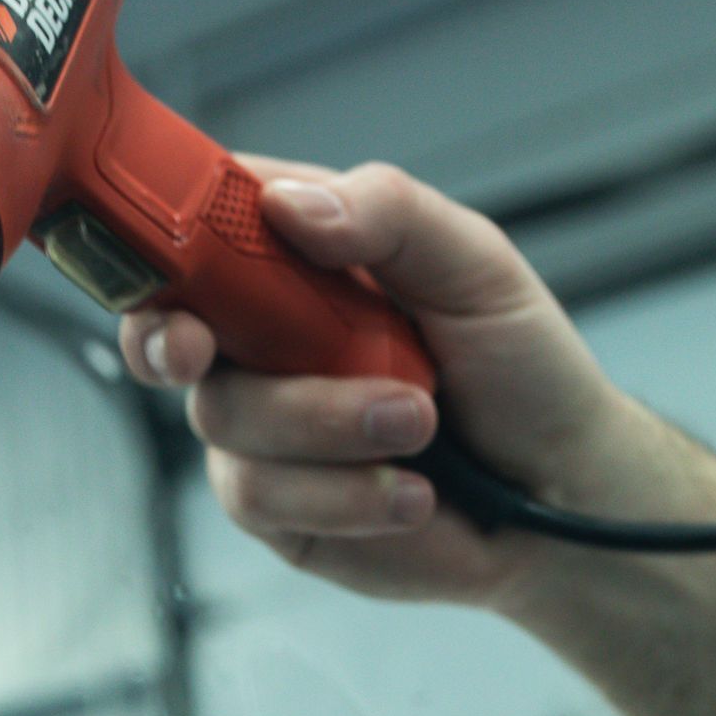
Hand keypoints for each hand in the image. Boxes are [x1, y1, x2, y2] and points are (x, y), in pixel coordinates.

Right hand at [119, 158, 641, 608]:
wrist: (555, 492)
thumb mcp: (474, 263)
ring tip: (420, 424)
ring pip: (226, 420)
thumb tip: (289, 206)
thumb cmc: (520, 368)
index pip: (200, 226)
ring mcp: (265, 428)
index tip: (169, 252)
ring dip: (325, 423)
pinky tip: (410, 491)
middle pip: (169, 330)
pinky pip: (263, 496)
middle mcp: (264, 340)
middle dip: (173, 341)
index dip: (159, 233)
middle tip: (202, 350)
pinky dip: (343, 494)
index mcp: (298, 258)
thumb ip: (388, 215)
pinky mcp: (278, 509)